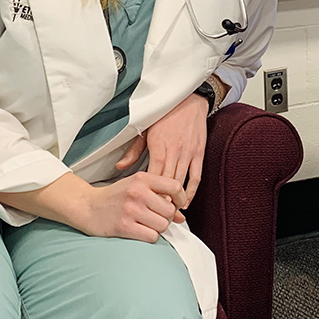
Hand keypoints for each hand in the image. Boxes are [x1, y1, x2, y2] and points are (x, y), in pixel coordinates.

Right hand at [0, 170, 185, 242]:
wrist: (87, 206)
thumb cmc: (115, 197)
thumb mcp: (136, 188)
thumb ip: (159, 197)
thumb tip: (180, 216)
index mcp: (142, 179)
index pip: (174, 186)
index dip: (180, 198)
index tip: (177, 205)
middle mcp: (137, 192)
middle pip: (169, 211)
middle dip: (165, 218)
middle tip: (154, 218)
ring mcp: (131, 210)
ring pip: (162, 225)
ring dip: (157, 229)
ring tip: (145, 225)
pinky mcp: (124, 226)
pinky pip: (151, 237)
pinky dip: (148, 237)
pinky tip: (139, 232)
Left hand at [117, 92, 209, 206]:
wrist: (189, 101)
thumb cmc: (165, 115)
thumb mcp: (145, 130)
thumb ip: (133, 151)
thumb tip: (120, 167)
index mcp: (158, 147)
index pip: (153, 177)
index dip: (150, 194)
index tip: (145, 207)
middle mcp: (174, 152)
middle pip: (167, 184)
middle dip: (162, 202)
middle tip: (155, 217)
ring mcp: (188, 154)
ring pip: (181, 183)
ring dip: (176, 200)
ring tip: (169, 214)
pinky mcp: (199, 153)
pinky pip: (196, 177)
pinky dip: (192, 191)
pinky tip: (186, 202)